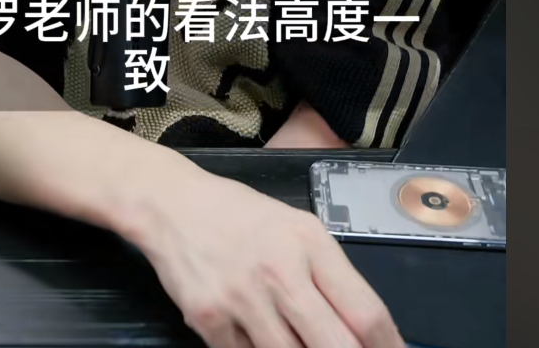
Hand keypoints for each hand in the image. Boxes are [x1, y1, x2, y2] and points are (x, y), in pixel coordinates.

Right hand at [128, 166, 401, 347]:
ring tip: (300, 343)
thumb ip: (332, 277)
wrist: (172, 205)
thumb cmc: (241, 218)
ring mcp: (243, 299)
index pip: (365, 312)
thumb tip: (366, 331)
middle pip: (336, 346)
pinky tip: (261, 339)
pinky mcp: (209, 320)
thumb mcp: (298, 229)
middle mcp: (280, 272)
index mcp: (310, 245)